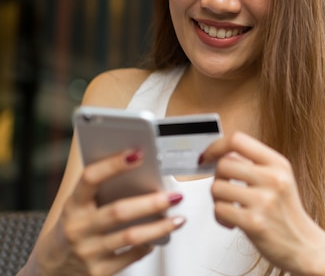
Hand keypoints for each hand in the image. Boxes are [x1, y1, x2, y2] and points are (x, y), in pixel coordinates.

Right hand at [37, 149, 184, 275]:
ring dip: (160, 227)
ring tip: (179, 218)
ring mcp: (87, 252)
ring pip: (131, 237)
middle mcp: (78, 228)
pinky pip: (131, 257)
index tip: (138, 153)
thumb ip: (103, 186)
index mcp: (73, 205)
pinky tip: (159, 238)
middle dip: (151, 203)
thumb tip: (138, 161)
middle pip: (119, 212)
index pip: (90, 178)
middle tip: (175, 195)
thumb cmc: (76, 226)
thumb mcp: (79, 204)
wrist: (54, 267)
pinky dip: (148, 246)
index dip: (113, 164)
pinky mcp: (98, 272)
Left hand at [200, 132, 324, 275]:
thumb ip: (254, 164)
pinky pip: (219, 209)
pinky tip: (232, 221)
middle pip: (224, 164)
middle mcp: (273, 178)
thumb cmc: (287, 213)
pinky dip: (220, 217)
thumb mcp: (280, 179)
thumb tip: (222, 154)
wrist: (303, 244)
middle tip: (226, 189)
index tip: (209, 156)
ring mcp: (264, 200)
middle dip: (218, 178)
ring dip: (217, 199)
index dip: (217, 146)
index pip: (238, 140)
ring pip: (217, 187)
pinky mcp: (253, 222)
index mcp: (278, 164)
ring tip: (230, 207)